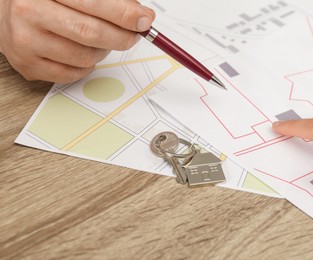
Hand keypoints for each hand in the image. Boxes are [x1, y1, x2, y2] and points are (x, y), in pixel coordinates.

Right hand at [0, 0, 154, 81]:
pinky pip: (73, 74)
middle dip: (121, 36)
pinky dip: (87, 65)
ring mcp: (25, 41)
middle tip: (135, 35)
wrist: (8, 10)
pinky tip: (83, 52)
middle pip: (90, 32)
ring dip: (103, 51)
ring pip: (84, 57)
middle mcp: (29, 12)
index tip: (145, 20)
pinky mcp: (27, 65)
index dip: (124, 14)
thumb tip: (139, 15)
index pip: (93, 2)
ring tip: (101, 40)